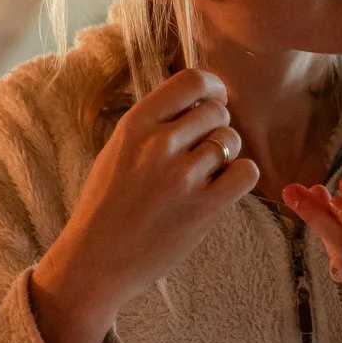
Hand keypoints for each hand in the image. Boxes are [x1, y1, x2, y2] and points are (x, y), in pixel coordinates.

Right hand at [30, 69, 259, 342]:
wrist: (95, 261)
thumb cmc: (107, 205)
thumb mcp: (118, 149)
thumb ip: (154, 122)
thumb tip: (200, 96)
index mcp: (135, 124)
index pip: (192, 81)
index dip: (212, 87)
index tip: (214, 99)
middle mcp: (159, 144)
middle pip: (217, 111)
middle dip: (217, 126)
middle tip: (203, 151)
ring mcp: (183, 176)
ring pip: (231, 140)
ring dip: (225, 155)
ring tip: (203, 176)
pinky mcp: (204, 208)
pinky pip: (246, 172)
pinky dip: (240, 177)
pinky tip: (220, 188)